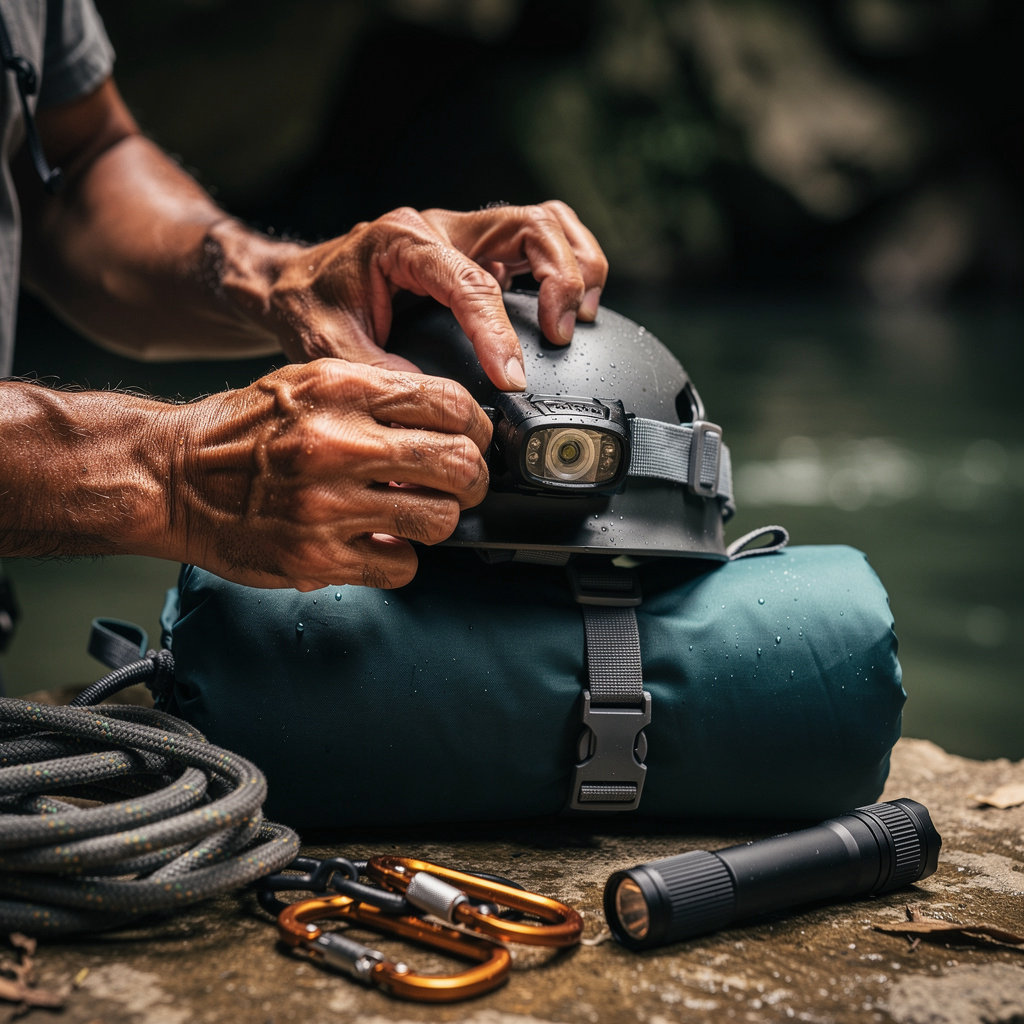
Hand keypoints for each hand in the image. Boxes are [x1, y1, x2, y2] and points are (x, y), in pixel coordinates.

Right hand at [169, 360, 491, 589]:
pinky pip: (400, 567)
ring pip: (438, 521)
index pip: (450, 403)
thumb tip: (450, 423)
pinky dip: (400, 559)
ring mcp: (326, 506)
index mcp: (340, 390)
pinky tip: (380, 544)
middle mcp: (336, 445)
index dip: (477, 427)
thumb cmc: (243, 431)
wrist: (171, 477)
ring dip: (440, 521)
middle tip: (463, 484)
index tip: (474, 440)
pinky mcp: (315, 557)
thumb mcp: (308, 384)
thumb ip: (377, 397)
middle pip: (457, 465)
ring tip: (418, 515)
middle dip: (474, 479)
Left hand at [224, 201, 606, 390]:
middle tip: (561, 336)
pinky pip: (540, 240)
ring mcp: (464, 235)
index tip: (513, 378)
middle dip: (561, 279)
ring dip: (576, 266)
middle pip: (531, 226)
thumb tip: (432, 404)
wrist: (295, 283)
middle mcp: (440, 229)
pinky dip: (565, 267)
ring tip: (577, 319)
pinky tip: (563, 309)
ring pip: (547, 223)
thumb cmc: (309, 306)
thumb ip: (378, 372)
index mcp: (402, 242)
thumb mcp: (327, 346)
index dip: (498, 332)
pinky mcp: (478, 251)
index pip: (470, 281)